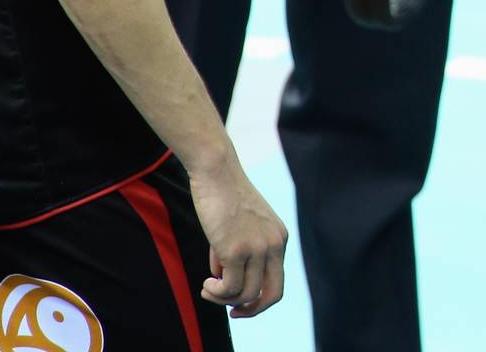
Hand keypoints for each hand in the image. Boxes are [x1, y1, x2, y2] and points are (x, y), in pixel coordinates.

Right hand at [186, 155, 287, 315]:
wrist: (217, 172)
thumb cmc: (224, 198)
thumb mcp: (241, 227)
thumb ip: (239, 254)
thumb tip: (226, 283)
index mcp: (280, 238)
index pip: (277, 280)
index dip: (259, 298)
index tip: (239, 304)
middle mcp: (274, 244)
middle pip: (273, 294)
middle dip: (252, 309)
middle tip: (232, 312)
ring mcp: (257, 248)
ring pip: (246, 294)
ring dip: (224, 299)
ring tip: (208, 288)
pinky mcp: (236, 249)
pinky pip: (229, 287)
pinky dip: (216, 292)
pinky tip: (206, 283)